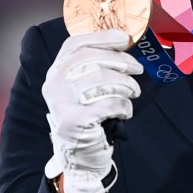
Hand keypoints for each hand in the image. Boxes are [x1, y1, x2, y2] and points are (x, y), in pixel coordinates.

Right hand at [42, 29, 142, 192]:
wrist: (80, 155)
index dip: (101, 37)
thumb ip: (95, 65)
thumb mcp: (85, 87)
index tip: (124, 39)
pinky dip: (124, 105)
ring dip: (126, 84)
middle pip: (93, 58)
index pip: (75, 44)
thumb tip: (123, 42)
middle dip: (122, 61)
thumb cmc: (89, 115)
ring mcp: (61, 102)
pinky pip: (109, 103)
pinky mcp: (73, 120)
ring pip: (103, 79)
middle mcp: (53, 84)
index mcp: (56, 71)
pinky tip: (126, 110)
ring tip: (133, 92)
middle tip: (138, 69)